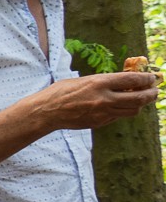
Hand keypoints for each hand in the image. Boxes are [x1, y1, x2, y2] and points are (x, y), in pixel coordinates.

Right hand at [32, 72, 158, 131]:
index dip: (147, 79)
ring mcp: (103, 113)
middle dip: (151, 94)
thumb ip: (103, 81)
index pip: (133, 80)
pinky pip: (118, 117)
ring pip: (132, 110)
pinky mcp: (99, 123)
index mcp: (100, 83)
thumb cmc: (61, 92)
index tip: (152, 78)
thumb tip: (122, 81)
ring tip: (141, 99)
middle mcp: (104, 98)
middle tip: (155, 91)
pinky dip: (123, 111)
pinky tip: (120, 106)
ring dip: (140, 104)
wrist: (46, 112)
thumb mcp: (84, 80)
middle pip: (138, 98)